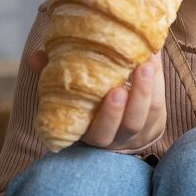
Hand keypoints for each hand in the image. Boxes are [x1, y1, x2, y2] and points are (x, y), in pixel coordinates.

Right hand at [29, 48, 166, 151]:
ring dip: (149, 87)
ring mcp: (140, 132)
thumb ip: (52, 76)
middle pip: (129, 124)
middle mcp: (117, 138)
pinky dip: (158, 82)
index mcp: (91, 135)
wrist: (115, 123)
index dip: (109, 115)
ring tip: (148, 63)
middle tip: (136, 70)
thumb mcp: (67, 94)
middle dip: (135, 98)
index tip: (114, 91)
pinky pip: (160, 104)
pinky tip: (154, 60)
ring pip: (148, 114)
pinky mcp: (156, 122)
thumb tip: (36, 56)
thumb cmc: (85, 104)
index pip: (99, 132)